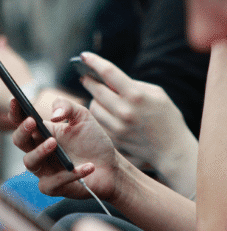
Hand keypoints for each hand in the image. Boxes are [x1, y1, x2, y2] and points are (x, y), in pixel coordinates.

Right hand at [9, 97, 120, 199]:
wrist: (111, 167)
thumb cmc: (93, 142)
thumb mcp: (83, 117)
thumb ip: (67, 107)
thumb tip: (53, 115)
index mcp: (42, 133)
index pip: (22, 121)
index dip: (15, 112)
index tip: (15, 100)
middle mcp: (39, 151)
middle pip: (19, 141)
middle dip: (22, 131)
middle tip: (32, 121)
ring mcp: (44, 170)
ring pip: (29, 162)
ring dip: (40, 151)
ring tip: (54, 142)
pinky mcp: (54, 187)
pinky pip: (54, 182)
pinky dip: (70, 174)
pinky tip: (89, 166)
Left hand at [79, 52, 197, 195]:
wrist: (172, 149)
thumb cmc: (167, 118)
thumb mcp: (157, 94)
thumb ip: (133, 85)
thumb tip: (110, 80)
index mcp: (136, 95)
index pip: (108, 73)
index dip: (93, 62)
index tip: (83, 56)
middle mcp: (124, 111)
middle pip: (95, 91)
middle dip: (88, 81)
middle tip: (84, 77)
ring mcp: (117, 128)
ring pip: (93, 108)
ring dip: (94, 100)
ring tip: (99, 96)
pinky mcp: (113, 140)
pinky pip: (98, 122)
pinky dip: (99, 115)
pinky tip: (105, 112)